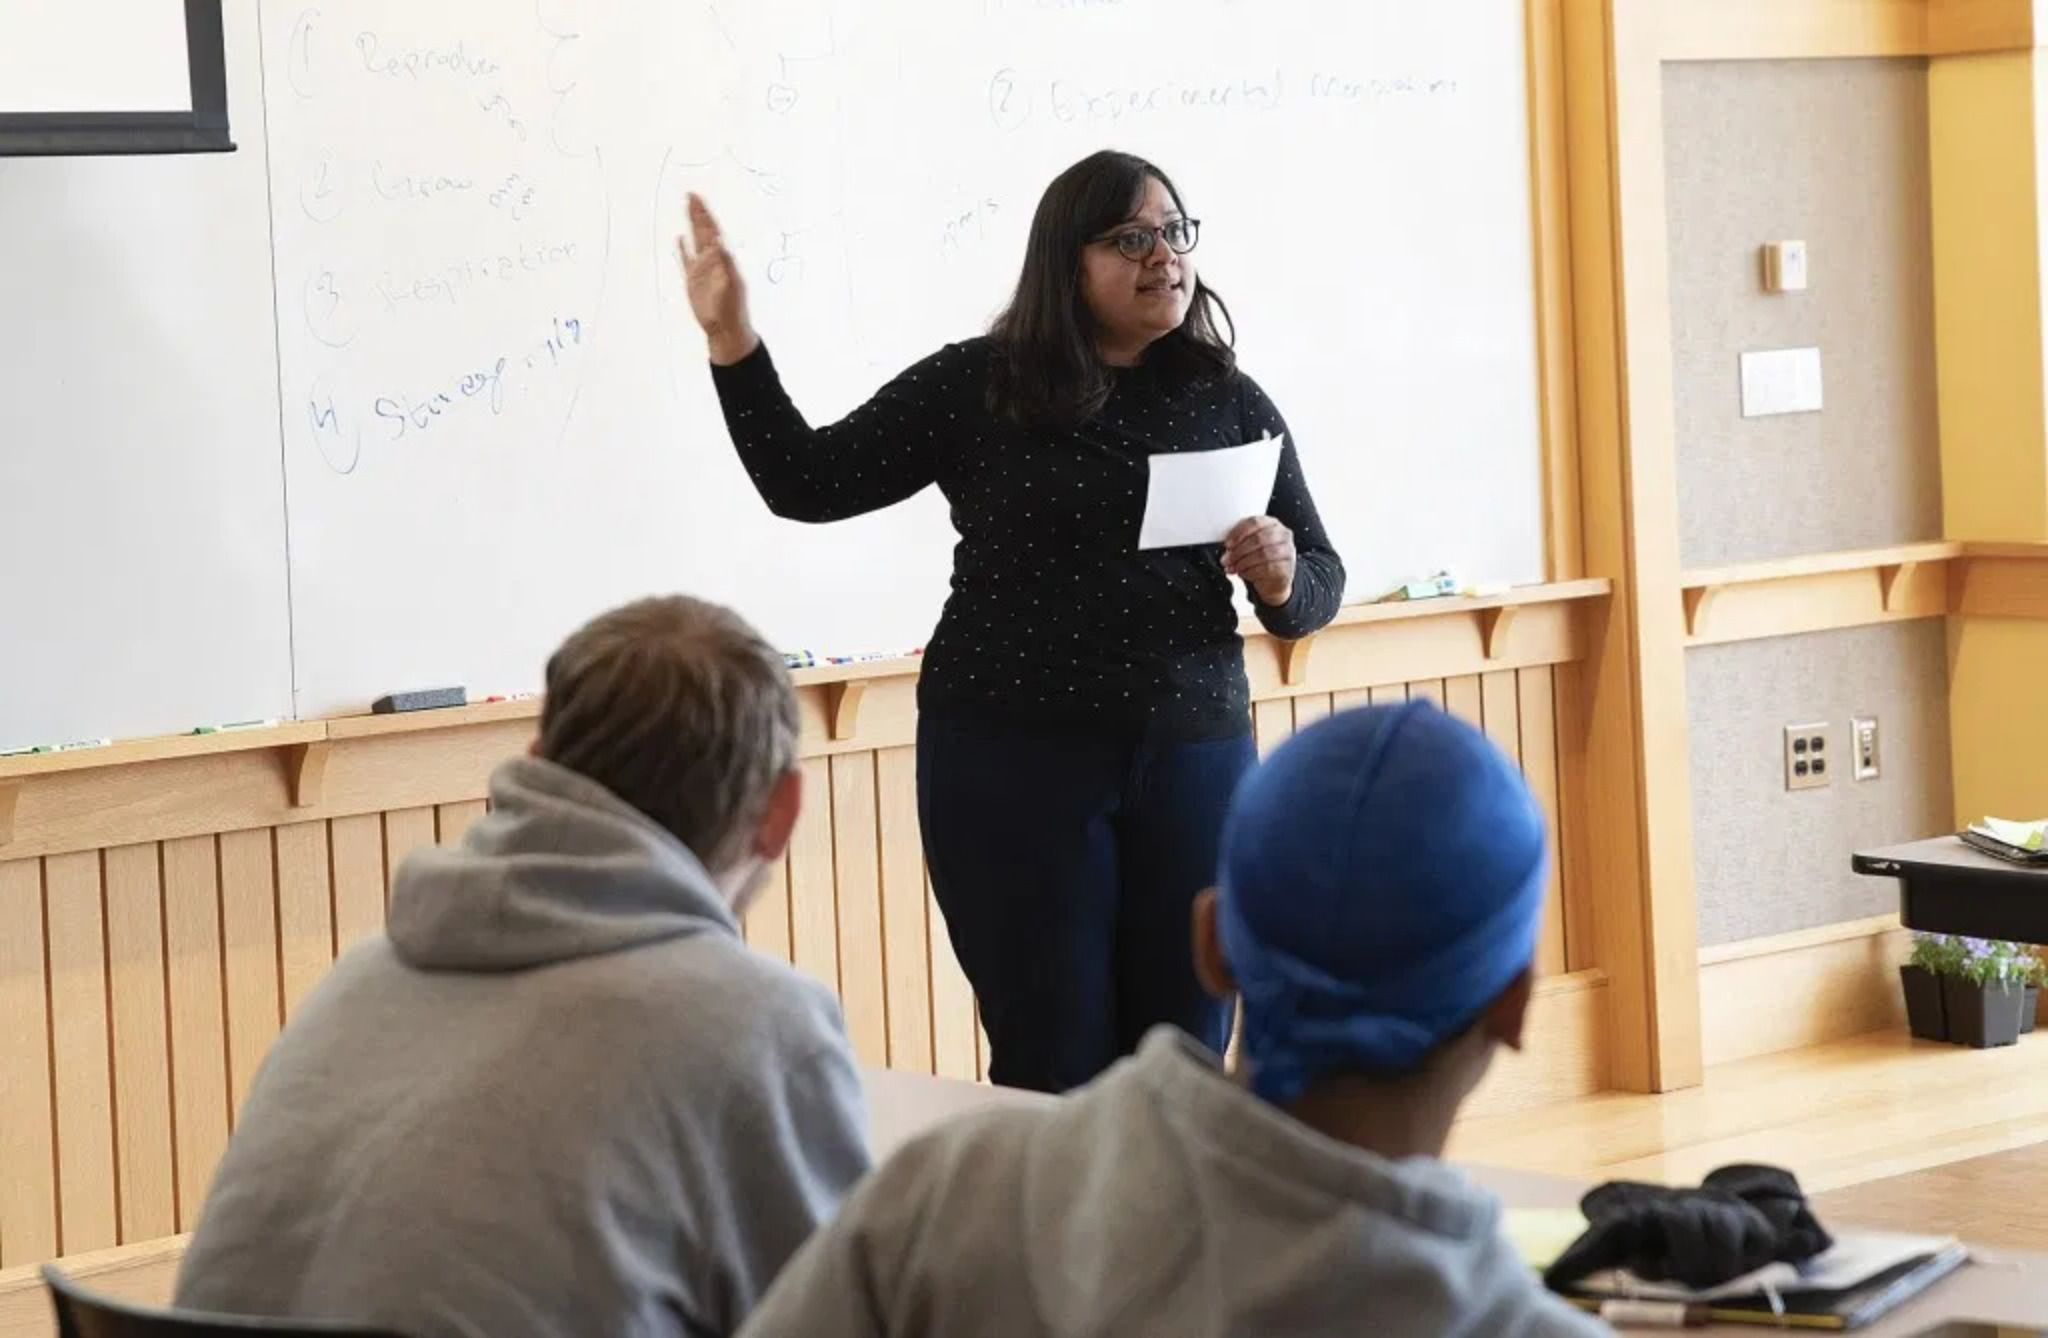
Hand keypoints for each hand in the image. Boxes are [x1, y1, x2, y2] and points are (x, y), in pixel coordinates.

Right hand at [677, 192, 758, 363]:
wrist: (725, 328)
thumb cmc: (733, 308)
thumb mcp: (732, 282)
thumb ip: (725, 260)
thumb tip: (718, 240)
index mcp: (723, 257)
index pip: (713, 230)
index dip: (705, 214)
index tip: (698, 198)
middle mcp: (712, 259)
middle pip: (703, 230)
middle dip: (697, 212)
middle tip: (690, 194)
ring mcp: (702, 269)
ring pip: (694, 240)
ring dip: (691, 224)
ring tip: (687, 207)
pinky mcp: (693, 280)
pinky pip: (686, 259)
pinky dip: (682, 248)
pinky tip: (679, 238)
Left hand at [1223, 516, 1295, 606]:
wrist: (1274, 581)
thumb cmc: (1260, 560)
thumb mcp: (1250, 546)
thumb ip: (1240, 542)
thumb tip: (1227, 550)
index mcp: (1272, 523)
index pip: (1255, 522)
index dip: (1239, 533)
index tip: (1227, 544)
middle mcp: (1283, 535)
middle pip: (1259, 538)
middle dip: (1239, 550)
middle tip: (1227, 560)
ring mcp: (1288, 551)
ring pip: (1263, 554)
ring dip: (1244, 562)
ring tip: (1234, 568)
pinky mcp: (1287, 568)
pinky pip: (1267, 569)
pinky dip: (1251, 572)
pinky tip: (1244, 573)